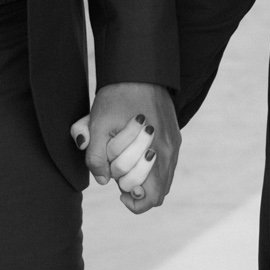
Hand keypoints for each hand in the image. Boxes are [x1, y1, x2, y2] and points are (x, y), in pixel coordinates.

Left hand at [73, 82, 178, 213]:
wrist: (138, 68)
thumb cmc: (117, 96)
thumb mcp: (98, 124)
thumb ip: (96, 157)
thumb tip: (102, 180)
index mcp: (156, 150)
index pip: (152, 197)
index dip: (134, 201)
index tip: (118, 192)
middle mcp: (169, 150)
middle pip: (158, 191)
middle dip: (135, 187)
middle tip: (118, 173)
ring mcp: (173, 142)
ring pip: (163, 178)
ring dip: (143, 177)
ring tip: (125, 163)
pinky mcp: (173, 134)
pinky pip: (166, 163)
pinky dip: (150, 165)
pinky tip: (134, 151)